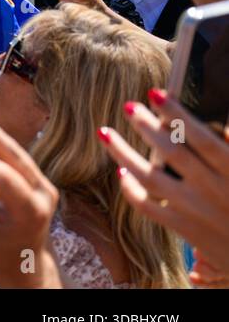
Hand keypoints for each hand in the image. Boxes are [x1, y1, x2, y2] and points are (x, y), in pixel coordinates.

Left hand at [99, 89, 228, 276]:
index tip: (155, 93)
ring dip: (123, 153)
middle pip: (171, 153)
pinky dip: (131, 189)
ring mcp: (194, 210)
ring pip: (150, 178)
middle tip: (128, 106)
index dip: (177, 114)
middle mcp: (212, 190)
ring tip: (105, 133)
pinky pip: (148, 207)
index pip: (201, 137)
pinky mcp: (183, 227)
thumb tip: (221, 125)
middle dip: (146, 126)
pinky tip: (121, 172)